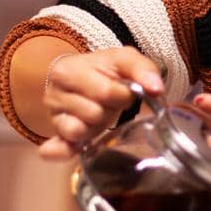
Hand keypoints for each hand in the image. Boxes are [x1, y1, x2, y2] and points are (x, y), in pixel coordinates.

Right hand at [38, 47, 162, 162]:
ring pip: (81, 132)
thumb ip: (143, 69)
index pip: (107, 92)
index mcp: (68, 70)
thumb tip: (156, 89)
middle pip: (95, 114)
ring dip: (97, 126)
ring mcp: (53, 117)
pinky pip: (60, 149)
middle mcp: (54, 94)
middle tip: (110, 102)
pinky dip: (67, 150)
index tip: (124, 89)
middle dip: (110, 110)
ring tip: (98, 113)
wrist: (78, 75)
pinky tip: (77, 146)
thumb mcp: (123, 59)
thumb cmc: (102, 68)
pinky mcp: (57, 136)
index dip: (124, 94)